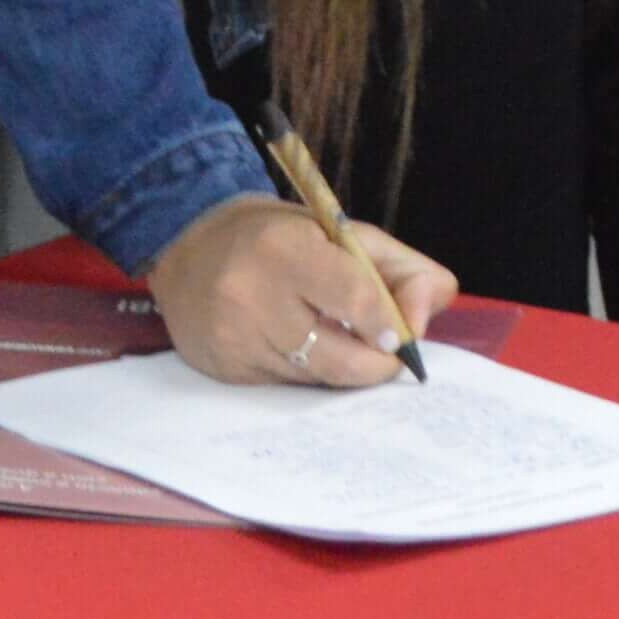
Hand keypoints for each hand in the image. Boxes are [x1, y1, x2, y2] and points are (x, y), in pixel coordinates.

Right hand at [145, 194, 457, 386]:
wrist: (187, 247)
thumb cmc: (276, 236)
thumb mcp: (339, 231)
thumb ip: (398, 266)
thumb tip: (431, 311)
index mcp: (285, 249)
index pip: (355, 299)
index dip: (390, 323)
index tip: (403, 334)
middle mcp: (252, 297)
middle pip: (340, 359)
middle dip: (378, 365)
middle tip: (389, 357)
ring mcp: (236, 340)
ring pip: (317, 379)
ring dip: (344, 369)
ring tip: (346, 343)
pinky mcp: (227, 371)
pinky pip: (288, 387)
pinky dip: (309, 374)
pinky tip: (303, 348)